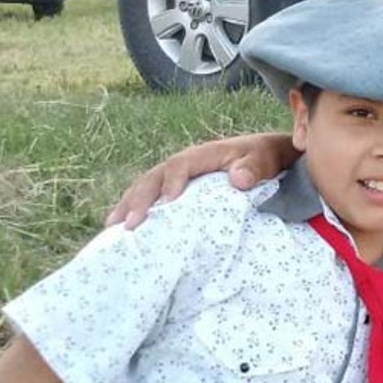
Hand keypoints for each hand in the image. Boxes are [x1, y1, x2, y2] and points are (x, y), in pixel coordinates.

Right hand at [103, 132, 296, 228]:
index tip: (165, 207)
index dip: (171, 184)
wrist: (270, 154)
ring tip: (112, 228)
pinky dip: (137, 209)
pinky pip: (154, 196)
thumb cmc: (267, 157)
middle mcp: (186, 162)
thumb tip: (238, 178)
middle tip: (128, 225)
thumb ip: (255, 166)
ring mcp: (180, 175)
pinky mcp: (180, 188)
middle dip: (139, 200)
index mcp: (204, 154)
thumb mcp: (267, 158)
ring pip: (147, 186)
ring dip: (129, 205)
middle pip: (154, 177)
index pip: (180, 167)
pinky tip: (124, 228)